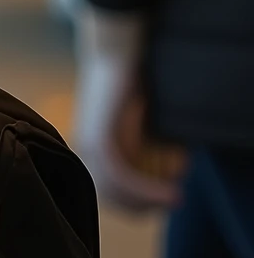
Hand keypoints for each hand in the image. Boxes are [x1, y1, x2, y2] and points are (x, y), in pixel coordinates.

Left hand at [74, 9, 183, 210]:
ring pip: (117, 189)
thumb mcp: (133, 121)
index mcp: (88, 146)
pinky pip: (123, 175)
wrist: (113, 53)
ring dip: (151, 198)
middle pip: (111, 196)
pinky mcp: (100, 136)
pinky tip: (171, 189)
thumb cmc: (127, 83)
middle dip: (144, 205)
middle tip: (172, 198)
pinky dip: (149, 187)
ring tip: (174, 195)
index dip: (136, 203)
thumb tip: (162, 172)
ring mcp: (88, 143)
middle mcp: (83, 147)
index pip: (107, 192)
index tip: (162, 200)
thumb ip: (138, 146)